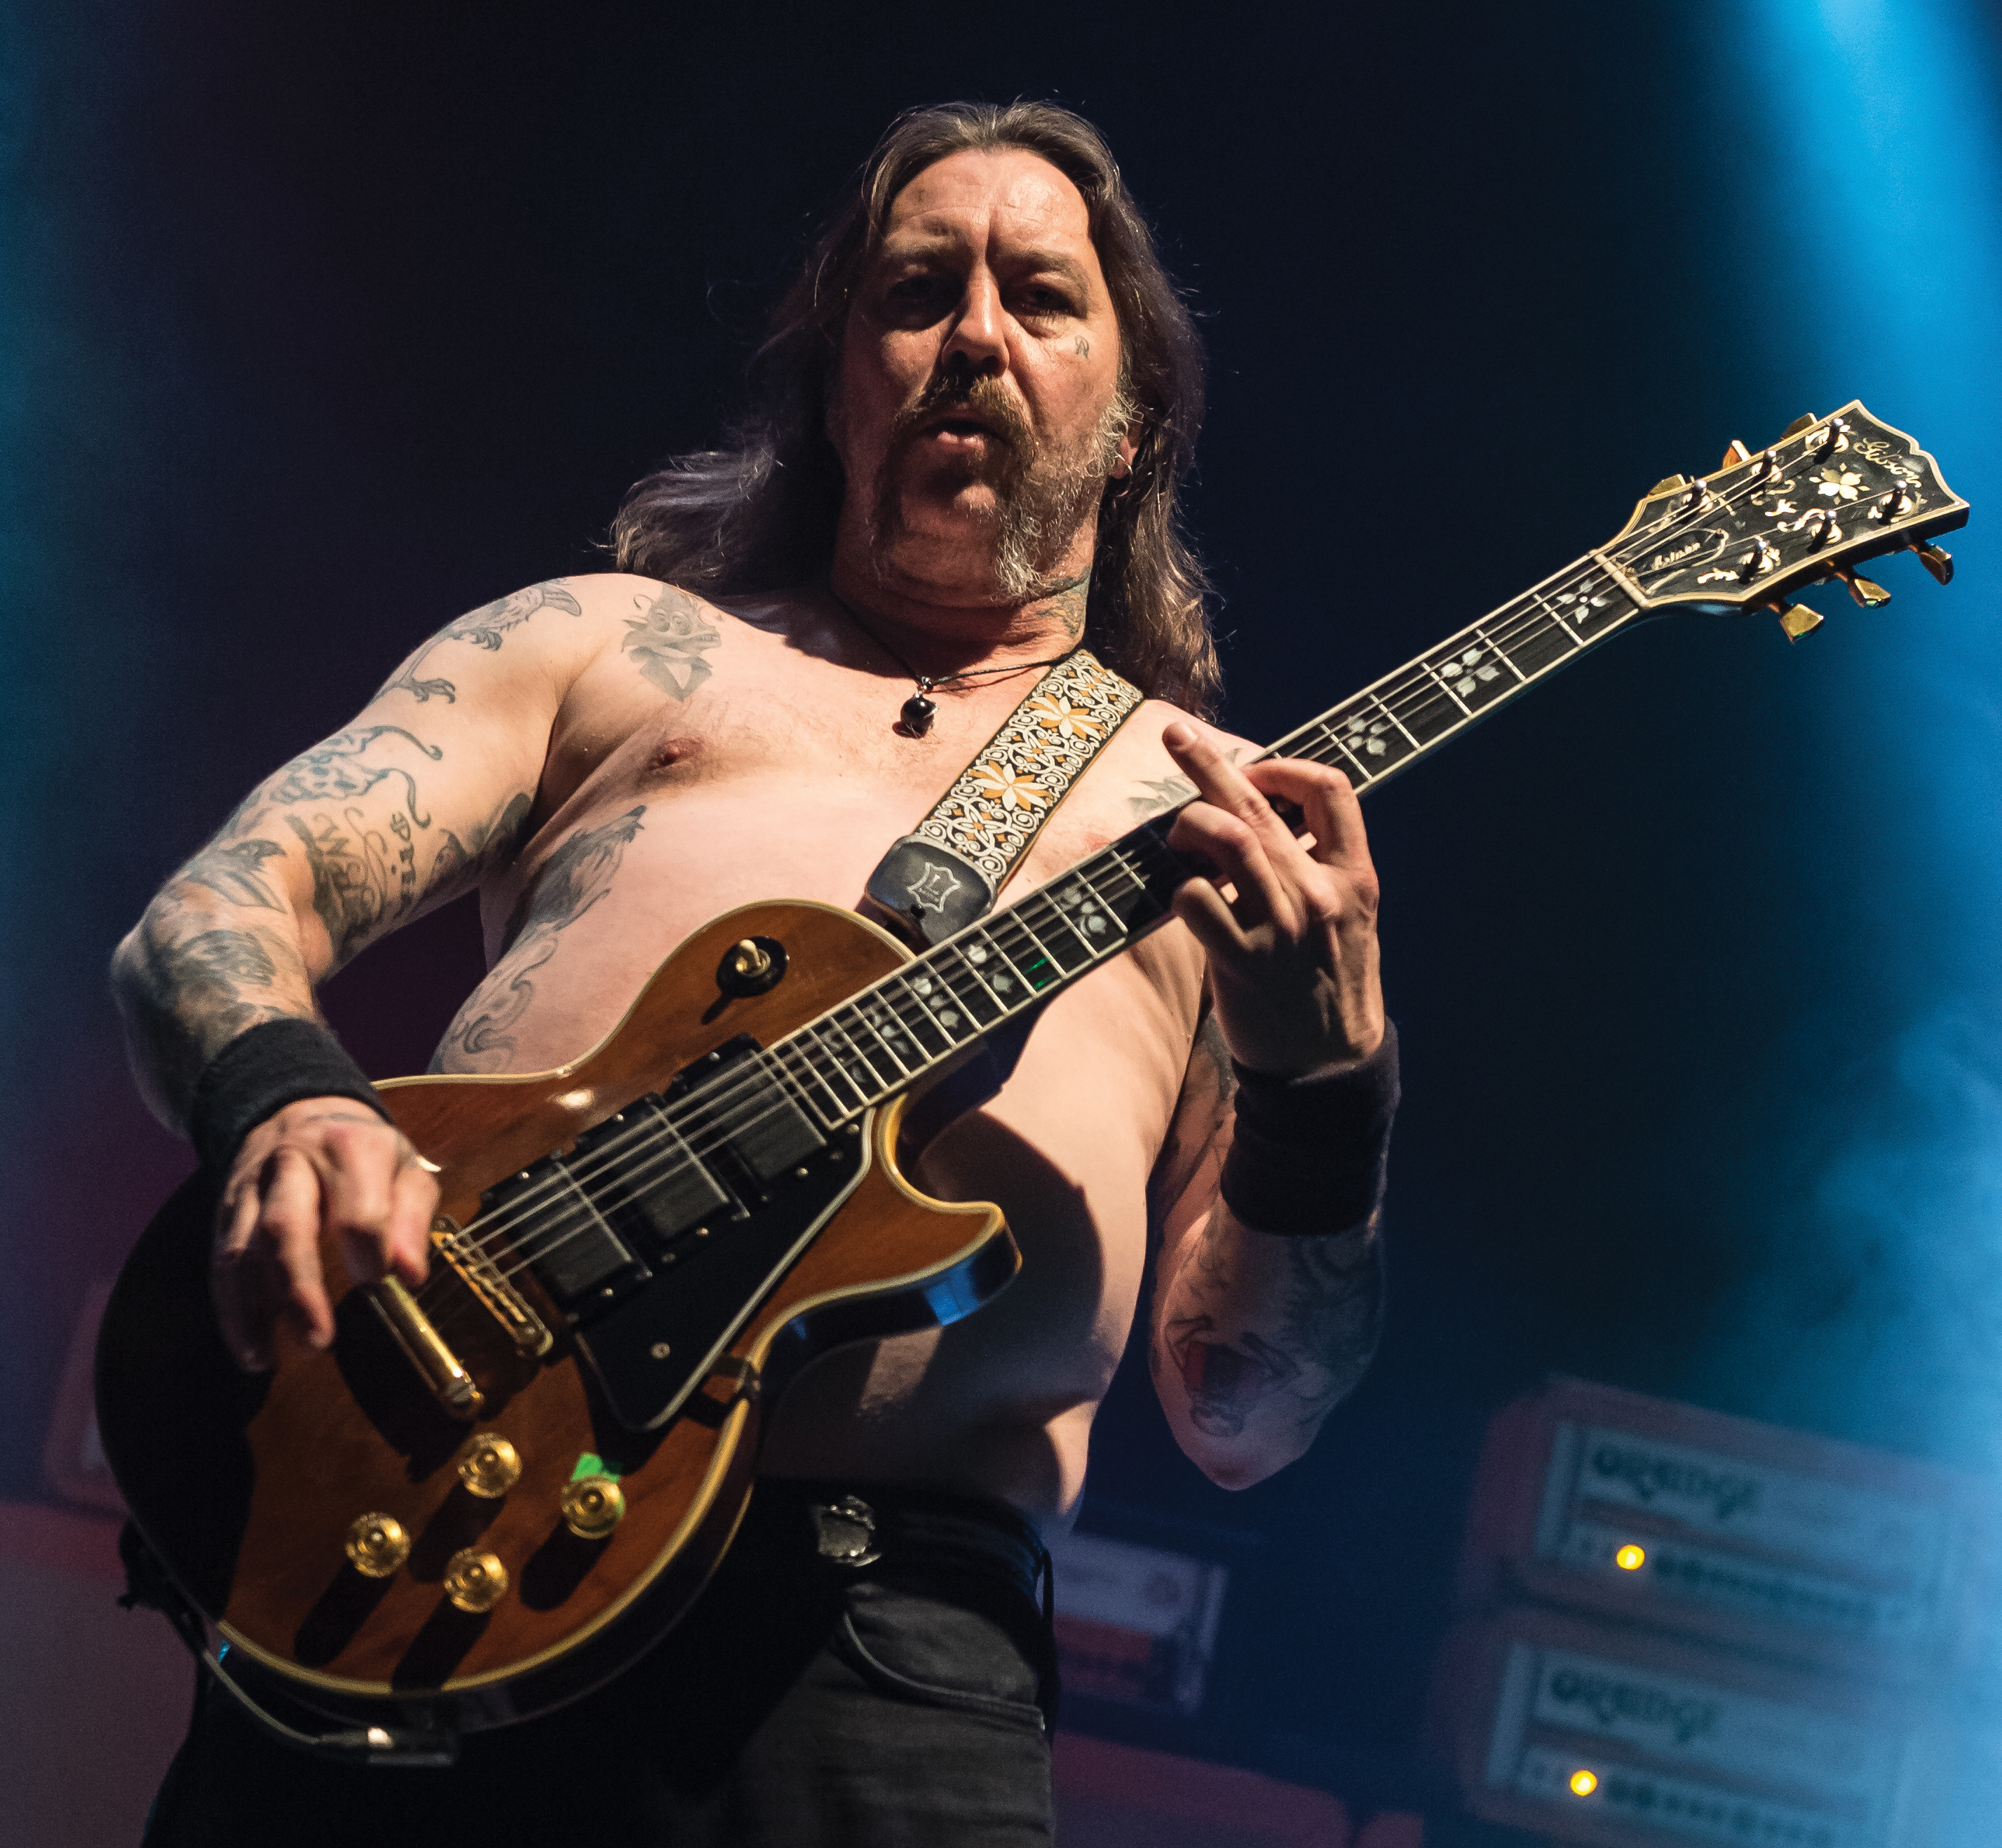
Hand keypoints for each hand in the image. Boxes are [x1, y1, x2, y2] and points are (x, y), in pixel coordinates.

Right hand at [212, 1096, 435, 1371]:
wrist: (299, 1110)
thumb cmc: (363, 1151)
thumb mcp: (405, 1167)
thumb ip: (412, 1218)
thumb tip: (409, 1275)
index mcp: (349, 1149)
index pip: (358, 1210)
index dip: (369, 1254)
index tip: (381, 1285)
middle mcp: (293, 1165)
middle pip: (285, 1227)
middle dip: (299, 1289)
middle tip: (318, 1340)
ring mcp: (251, 1188)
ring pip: (241, 1250)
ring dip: (253, 1310)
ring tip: (268, 1357)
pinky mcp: (225, 1212)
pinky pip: (221, 1263)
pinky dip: (230, 1310)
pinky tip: (249, 1349)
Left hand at [1161, 722, 1383, 1077]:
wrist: (1330, 1067)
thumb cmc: (1331, 985)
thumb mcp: (1352, 920)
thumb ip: (1321, 869)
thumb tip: (1269, 820)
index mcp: (1356, 878)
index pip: (1331, 789)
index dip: (1286, 767)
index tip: (1256, 771)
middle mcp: (1320, 895)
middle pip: (1262, 806)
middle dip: (1209, 765)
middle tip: (1175, 736)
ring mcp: (1281, 928)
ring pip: (1228, 841)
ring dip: (1191, 823)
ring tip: (1177, 831)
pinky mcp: (1242, 961)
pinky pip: (1195, 899)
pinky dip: (1179, 887)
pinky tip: (1179, 893)